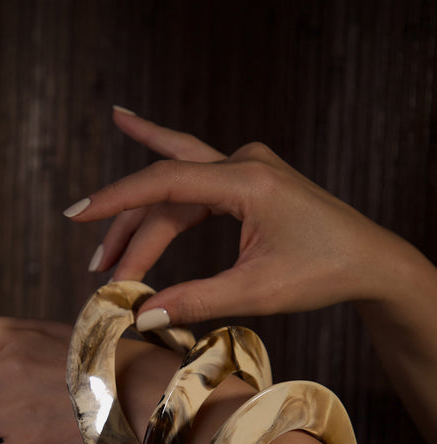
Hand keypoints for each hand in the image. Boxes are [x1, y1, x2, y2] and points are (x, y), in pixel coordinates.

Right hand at [66, 110, 413, 327]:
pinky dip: (163, 181)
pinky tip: (131, 127)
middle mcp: (244, 162)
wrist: (368, 260)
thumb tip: (141, 315)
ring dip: (143, 222)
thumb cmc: (322, 273)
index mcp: (248, 182)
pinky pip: (194, 176)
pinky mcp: (246, 177)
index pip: (164, 183)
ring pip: (176, 188)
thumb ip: (196, 300)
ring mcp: (245, 166)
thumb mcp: (257, 292)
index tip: (76, 215)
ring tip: (109, 258)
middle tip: (100, 272)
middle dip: (128, 232)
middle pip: (166, 190)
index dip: (115, 201)